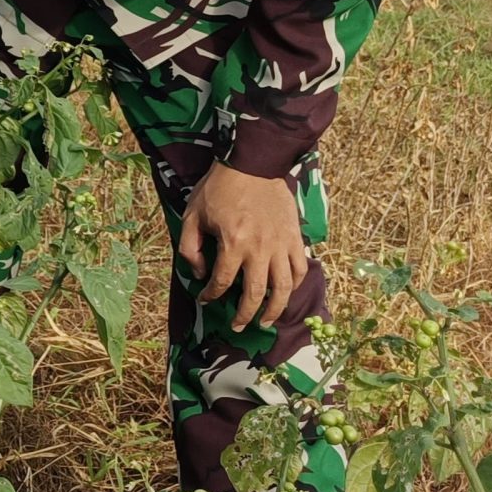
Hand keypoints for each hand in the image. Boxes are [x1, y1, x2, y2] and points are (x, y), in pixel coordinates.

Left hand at [178, 163, 308, 331]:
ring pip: (283, 287)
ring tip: (265, 321)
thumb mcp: (192, 215)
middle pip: (255, 293)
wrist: (253, 165)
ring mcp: (281, 245)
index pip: (222, 281)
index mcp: (233, 243)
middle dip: (245, 315)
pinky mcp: (295, 238)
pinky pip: (299, 269)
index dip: (212, 295)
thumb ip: (191, 247)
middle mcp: (260, 249)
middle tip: (238, 326)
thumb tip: (201, 273)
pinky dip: (294, 285)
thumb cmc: (219, 188)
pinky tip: (285, 293)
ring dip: (274, 309)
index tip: (205, 300)